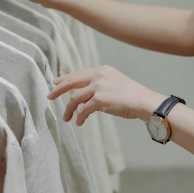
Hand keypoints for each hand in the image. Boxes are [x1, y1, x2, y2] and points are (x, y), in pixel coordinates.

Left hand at [47, 65, 163, 125]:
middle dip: (58, 90)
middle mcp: (99, 75)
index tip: (56, 83)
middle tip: (50, 96)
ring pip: (75, 98)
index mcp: (102, 70)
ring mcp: (98, 87)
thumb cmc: (133, 95)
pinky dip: (80, 117)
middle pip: (72, 82)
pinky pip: (84, 109)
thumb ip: (99, 86)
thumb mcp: (115, 83)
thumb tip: (85, 97)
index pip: (79, 74)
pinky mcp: (99, 99)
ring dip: (68, 109)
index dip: (66, 79)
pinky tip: (79, 122)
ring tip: (66, 118)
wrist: (144, 101)